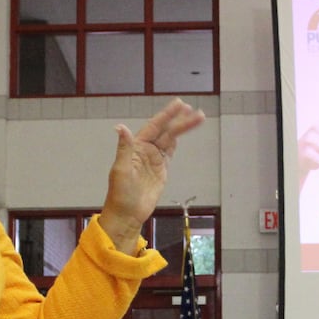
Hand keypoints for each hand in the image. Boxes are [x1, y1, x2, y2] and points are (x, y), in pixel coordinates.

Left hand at [100, 98, 205, 251]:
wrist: (127, 214)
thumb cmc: (120, 194)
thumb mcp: (121, 170)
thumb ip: (124, 148)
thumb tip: (120, 127)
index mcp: (136, 147)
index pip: (154, 126)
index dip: (167, 115)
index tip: (179, 104)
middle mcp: (145, 150)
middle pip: (166, 130)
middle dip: (180, 120)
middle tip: (195, 111)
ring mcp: (154, 159)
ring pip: (171, 139)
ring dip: (183, 129)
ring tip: (198, 118)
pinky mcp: (161, 170)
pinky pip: (171, 152)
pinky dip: (178, 142)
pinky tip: (184, 133)